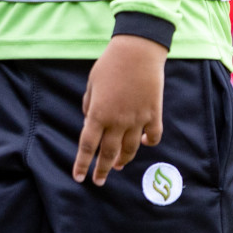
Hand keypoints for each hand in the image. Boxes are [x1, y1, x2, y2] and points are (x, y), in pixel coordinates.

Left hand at [73, 34, 166, 185]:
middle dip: (102, 170)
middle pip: (108, 153)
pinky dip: (148, 143)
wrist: (138, 51)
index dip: (82, 163)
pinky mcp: (153, 114)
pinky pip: (153, 136)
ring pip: (130, 149)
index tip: (79, 177)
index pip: (88, 145)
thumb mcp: (92, 83)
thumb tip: (90, 121)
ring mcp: (137, 119)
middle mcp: (117, 121)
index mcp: (98, 113)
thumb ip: (89, 105)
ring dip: (123, 160)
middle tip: (98, 181)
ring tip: (118, 166)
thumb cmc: (110, 64)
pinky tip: (143, 143)